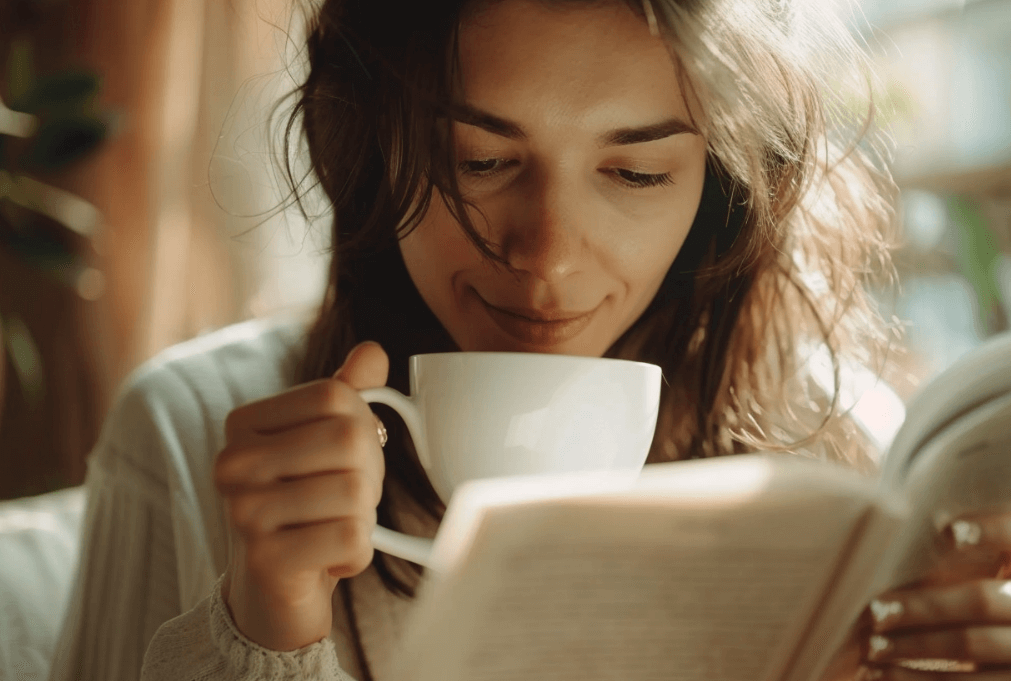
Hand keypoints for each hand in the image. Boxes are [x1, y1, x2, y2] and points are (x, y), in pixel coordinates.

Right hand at [214, 341, 388, 650]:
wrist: (275, 593)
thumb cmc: (305, 510)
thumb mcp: (324, 445)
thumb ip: (347, 396)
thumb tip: (373, 351)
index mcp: (243, 424)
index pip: (337, 396)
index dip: (363, 428)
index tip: (343, 462)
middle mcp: (232, 463)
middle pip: (351, 438)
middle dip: (369, 475)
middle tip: (344, 503)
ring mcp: (242, 512)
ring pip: (356, 490)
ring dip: (364, 517)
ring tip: (331, 530)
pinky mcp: (265, 560)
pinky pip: (352, 538)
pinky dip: (358, 553)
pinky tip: (329, 560)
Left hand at [859, 510, 1010, 678]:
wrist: (1002, 649)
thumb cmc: (980, 602)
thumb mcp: (989, 576)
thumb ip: (966, 561)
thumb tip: (913, 536)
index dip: (992, 531)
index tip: (948, 532)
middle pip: (983, 601)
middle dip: (924, 606)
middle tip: (875, 610)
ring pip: (972, 644)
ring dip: (913, 646)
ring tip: (872, 646)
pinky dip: (919, 680)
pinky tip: (883, 675)